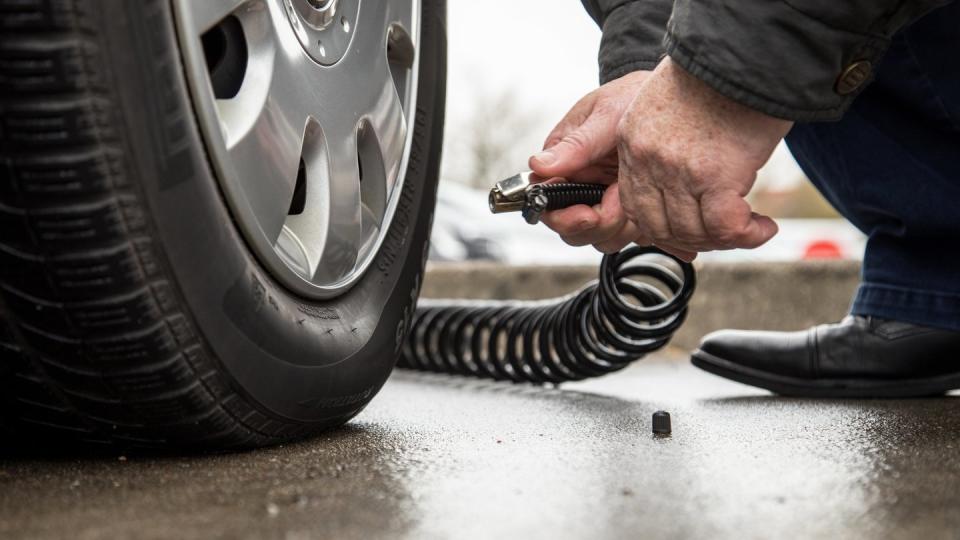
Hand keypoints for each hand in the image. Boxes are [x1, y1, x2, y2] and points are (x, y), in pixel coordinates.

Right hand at [529, 71, 667, 255]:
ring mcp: (606, 199)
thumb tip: (537, 166)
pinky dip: (648, 231)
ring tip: (641, 198)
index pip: (547, 203)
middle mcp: (581, 185)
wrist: (674, 95)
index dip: (565, 217)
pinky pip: (632, 234)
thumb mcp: (606, 114)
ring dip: (623, 228)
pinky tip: (657, 214)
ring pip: (603, 237)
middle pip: (574, 230)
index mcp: (563, 162)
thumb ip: (575, 144)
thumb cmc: (632, 96)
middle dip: (598, 225)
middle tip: (620, 204)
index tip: (588, 214)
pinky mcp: (631, 207)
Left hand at [615, 58, 793, 258]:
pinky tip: (762, 226)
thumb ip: (660, 147)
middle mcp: (649, 158)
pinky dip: (747, 235)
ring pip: (691, 231)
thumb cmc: (715, 77)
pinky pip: (725, 227)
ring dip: (724, 238)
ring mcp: (678, 170)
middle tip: (723, 232)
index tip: (688, 228)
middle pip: (658, 226)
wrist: (745, 51)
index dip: (662, 225)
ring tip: (747, 227)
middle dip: (694, 237)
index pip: (634, 204)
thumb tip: (678, 188)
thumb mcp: (665, 108)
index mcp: (632, 141)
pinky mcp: (715, 176)